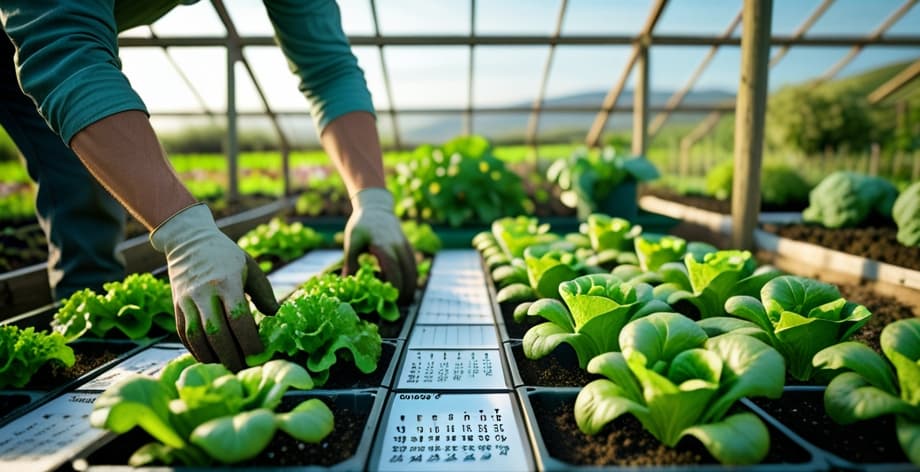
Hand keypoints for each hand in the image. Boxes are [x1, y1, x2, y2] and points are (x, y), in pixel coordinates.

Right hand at [150, 203, 278, 370]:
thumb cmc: (225, 255)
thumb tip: (275, 316)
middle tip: (245, 370)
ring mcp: (186, 300)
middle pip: (216, 333)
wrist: (188, 239)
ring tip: (228, 369)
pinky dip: (196, 350)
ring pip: (197, 337)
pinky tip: (210, 358)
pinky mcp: (175, 306)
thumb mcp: (249, 267)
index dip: (249, 341)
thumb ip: (264, 292)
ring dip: (213, 357)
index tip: (260, 355)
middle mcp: (204, 292)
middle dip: (232, 356)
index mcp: (227, 281)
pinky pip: (184, 334)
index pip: (238, 318)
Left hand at [344, 188, 416, 303]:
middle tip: (395, 307)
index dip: (392, 289)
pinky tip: (404, 288)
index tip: (388, 302)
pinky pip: (413, 266)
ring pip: (413, 272)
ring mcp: (405, 246)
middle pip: (407, 275)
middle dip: (403, 293)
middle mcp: (398, 247)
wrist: (376, 206)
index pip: (393, 271)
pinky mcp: (408, 247)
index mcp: (384, 246)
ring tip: (401, 301)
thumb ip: (352, 263)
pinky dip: (411, 278)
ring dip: (409, 288)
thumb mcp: (352, 242)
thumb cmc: (361, 224)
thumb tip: (348, 283)